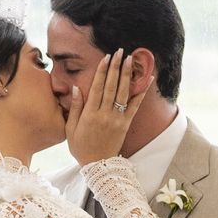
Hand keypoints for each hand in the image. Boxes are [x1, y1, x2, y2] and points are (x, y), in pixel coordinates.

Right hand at [65, 49, 145, 166]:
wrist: (97, 165)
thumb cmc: (81, 147)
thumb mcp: (70, 128)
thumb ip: (74, 108)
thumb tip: (77, 88)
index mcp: (90, 114)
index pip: (97, 87)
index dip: (102, 71)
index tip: (106, 58)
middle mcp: (104, 114)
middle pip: (111, 86)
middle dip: (116, 67)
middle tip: (120, 51)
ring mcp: (117, 119)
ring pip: (123, 93)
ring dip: (127, 75)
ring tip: (129, 60)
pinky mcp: (126, 124)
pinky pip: (135, 106)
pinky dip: (142, 92)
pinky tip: (147, 80)